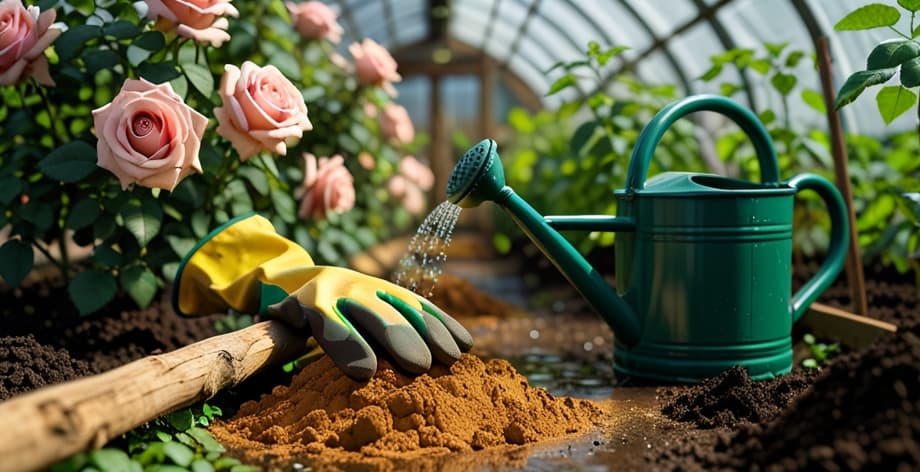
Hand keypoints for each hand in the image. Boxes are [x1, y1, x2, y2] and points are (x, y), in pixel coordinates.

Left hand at [266, 266, 472, 380]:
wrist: (310, 276)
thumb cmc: (295, 317)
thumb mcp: (283, 323)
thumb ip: (283, 334)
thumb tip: (286, 340)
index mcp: (313, 301)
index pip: (330, 323)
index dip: (347, 345)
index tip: (365, 372)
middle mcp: (346, 288)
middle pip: (376, 314)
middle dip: (399, 338)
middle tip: (420, 365)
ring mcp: (375, 286)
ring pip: (406, 307)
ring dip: (432, 332)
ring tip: (451, 357)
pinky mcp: (395, 290)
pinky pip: (422, 305)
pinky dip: (445, 324)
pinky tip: (464, 343)